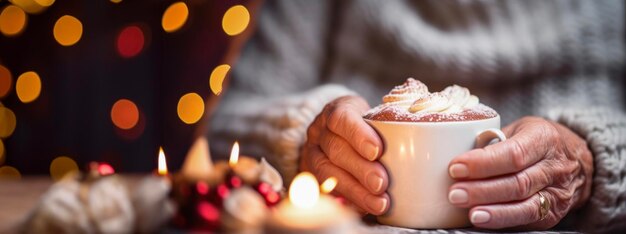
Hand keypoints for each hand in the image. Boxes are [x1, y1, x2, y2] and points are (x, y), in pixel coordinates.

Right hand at [300, 95, 388, 214]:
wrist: (336, 134)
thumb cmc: (363, 124)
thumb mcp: (373, 112)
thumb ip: (392, 115)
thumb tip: (422, 112)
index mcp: (336, 111)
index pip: (341, 119)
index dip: (358, 134)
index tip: (377, 150)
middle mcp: (319, 132)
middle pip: (335, 149)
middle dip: (360, 168)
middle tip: (381, 183)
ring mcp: (312, 154)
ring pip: (327, 173)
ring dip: (355, 190)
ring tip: (378, 202)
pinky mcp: (313, 176)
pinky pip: (326, 190)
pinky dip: (348, 200)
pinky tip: (366, 208)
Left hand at [448, 117, 592, 228]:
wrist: (577, 160)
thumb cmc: (537, 140)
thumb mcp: (519, 129)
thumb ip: (490, 140)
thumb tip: (449, 152)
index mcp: (544, 138)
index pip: (513, 154)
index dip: (483, 163)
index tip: (455, 167)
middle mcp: (555, 167)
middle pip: (517, 183)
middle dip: (482, 191)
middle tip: (454, 193)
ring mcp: (558, 193)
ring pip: (525, 206)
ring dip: (494, 211)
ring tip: (469, 213)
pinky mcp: (554, 213)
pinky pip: (528, 220)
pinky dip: (504, 222)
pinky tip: (484, 221)